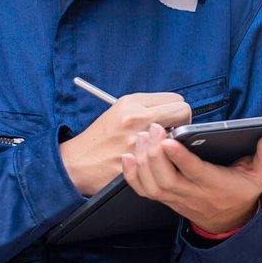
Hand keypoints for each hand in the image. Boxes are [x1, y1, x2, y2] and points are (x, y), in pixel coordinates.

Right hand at [58, 93, 191, 195]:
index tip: (171, 118)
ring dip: (173, 142)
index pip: (176, 99)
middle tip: (173, 131)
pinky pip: (166, 157)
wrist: (78, 162)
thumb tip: (173, 110)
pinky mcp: (140, 161)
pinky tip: (152, 160)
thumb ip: (147, 107)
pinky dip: (163, 159)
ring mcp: (139, 140)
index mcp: (132, 103)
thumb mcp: (119, 111)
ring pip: (178, 136)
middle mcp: (136, 118)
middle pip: (183, 112)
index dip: (176, 110)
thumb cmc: (101, 137)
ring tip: (160, 146)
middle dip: (182, 123)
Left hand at [123, 123, 261, 232]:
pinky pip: (144, 191)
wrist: (230, 220)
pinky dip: (131, 176)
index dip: (180, 157)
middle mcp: (193, 194)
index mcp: (216, 186)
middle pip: (167, 179)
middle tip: (152, 130)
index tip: (169, 140)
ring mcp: (177, 199)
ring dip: (142, 162)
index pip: (195, 172)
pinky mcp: (166, 199)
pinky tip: (127, 157)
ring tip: (141, 137)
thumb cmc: (243, 190)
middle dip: (155, 154)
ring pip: (153, 185)